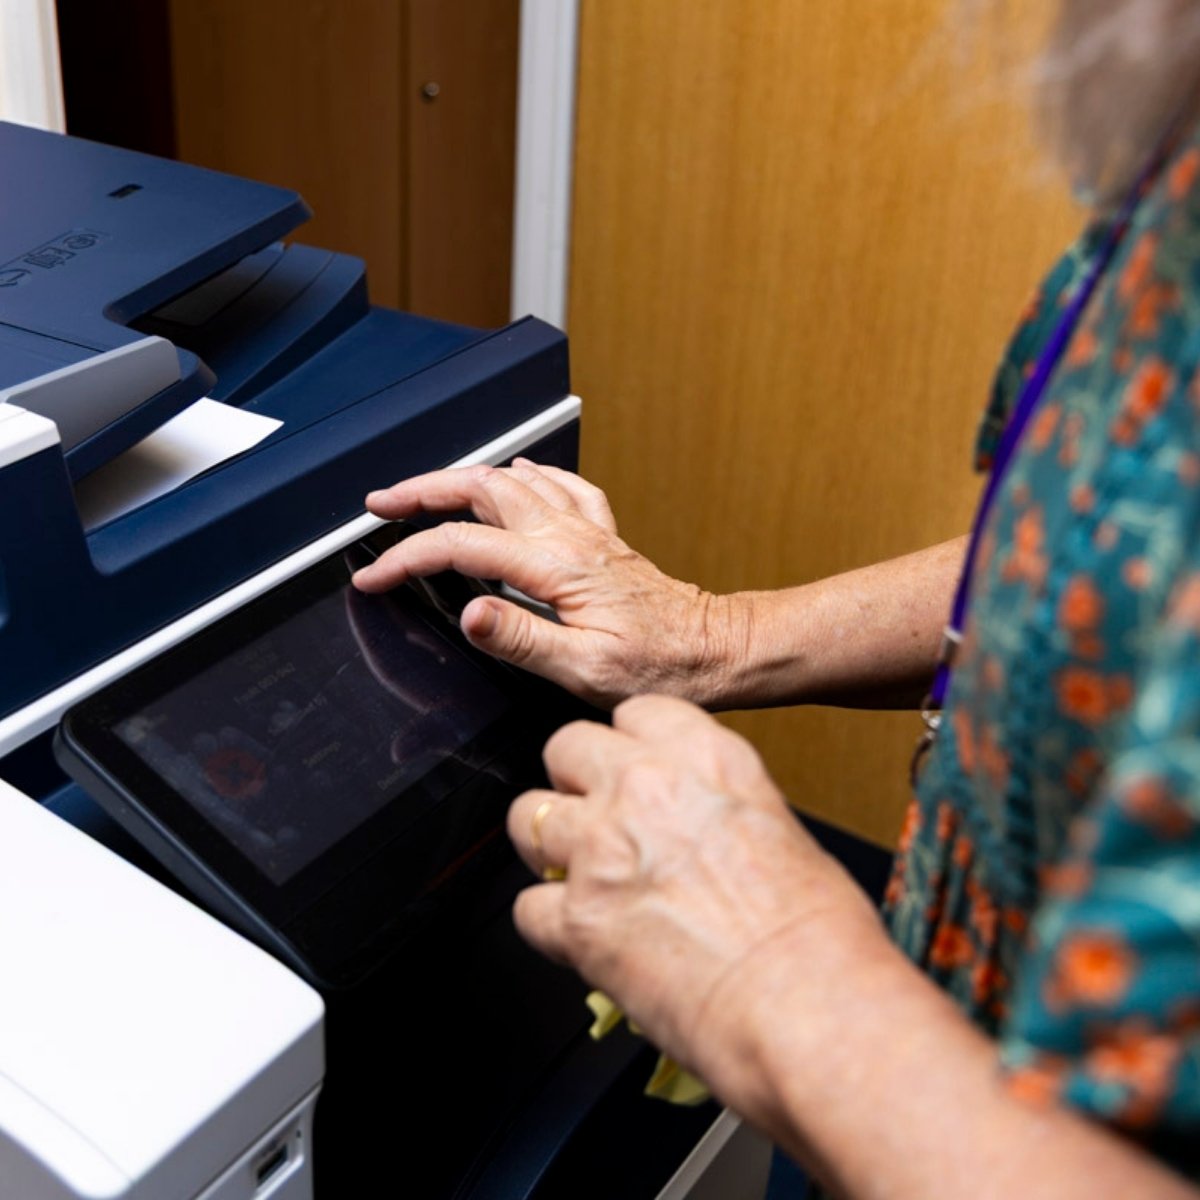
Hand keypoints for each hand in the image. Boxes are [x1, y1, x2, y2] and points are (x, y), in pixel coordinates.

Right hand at [352, 460, 738, 708]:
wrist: (715, 650)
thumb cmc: (660, 666)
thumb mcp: (586, 668)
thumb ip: (522, 639)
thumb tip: (469, 616)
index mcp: (558, 567)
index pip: (461, 546)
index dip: (408, 557)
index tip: (375, 576)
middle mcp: (570, 537)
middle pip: (481, 488)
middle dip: (422, 491)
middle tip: (381, 504)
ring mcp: (587, 531)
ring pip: (514, 479)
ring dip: (463, 478)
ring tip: (425, 490)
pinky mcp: (603, 537)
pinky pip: (561, 486)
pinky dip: (529, 475)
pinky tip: (520, 473)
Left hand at [505, 694, 882, 1091]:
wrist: (809, 1009)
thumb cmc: (820, 940)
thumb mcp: (780, 833)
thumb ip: (718, 811)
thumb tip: (691, 830)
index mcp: (708, 758)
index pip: (635, 712)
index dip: (627, 744)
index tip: (630, 769)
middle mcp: (646, 788)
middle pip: (566, 747)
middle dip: (573, 782)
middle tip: (595, 820)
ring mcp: (602, 848)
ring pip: (527, 816)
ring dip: (547, 846)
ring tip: (576, 875)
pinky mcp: (576, 918)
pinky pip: (527, 907)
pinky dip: (550, 927)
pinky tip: (584, 940)